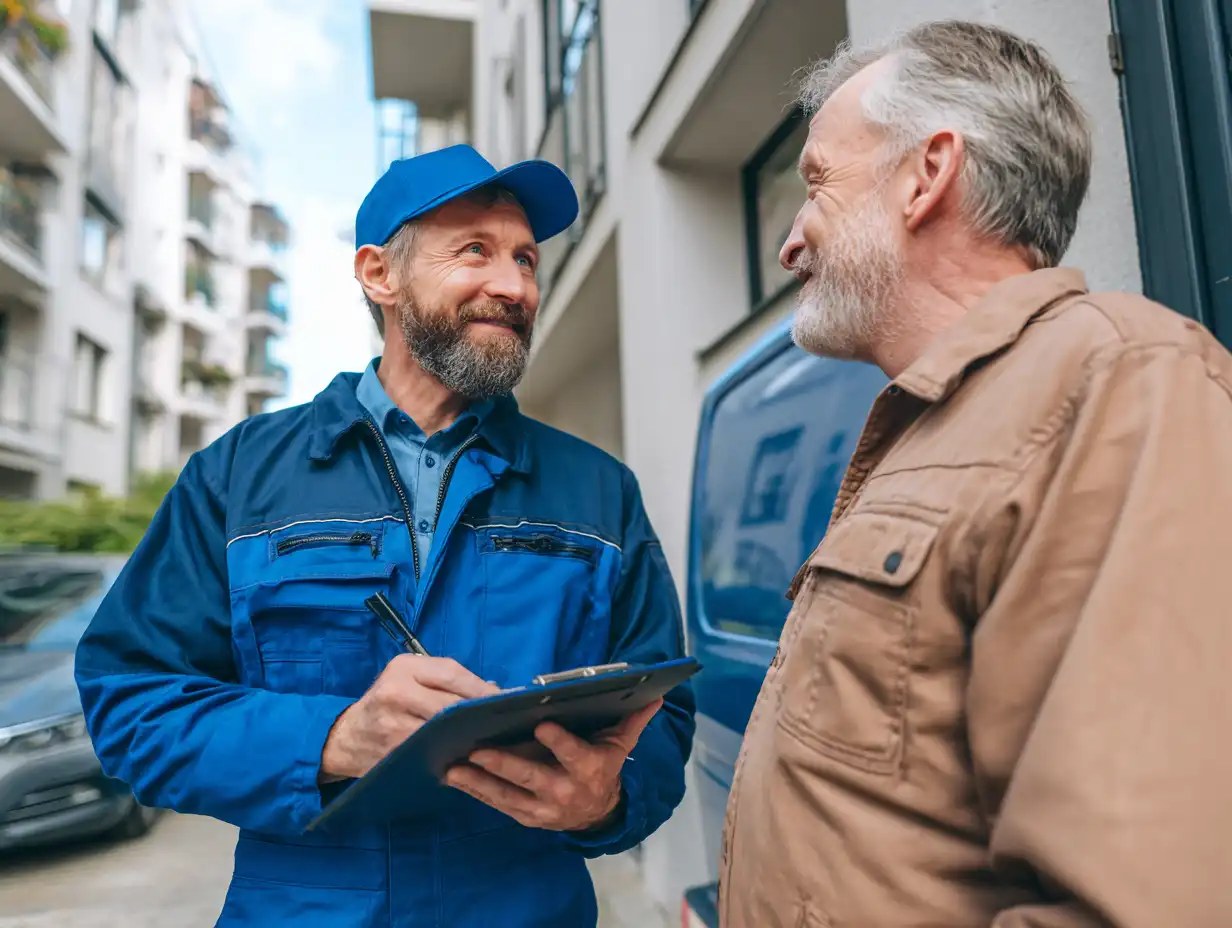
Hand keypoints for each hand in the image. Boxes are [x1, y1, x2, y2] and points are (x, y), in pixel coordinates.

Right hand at [320, 655, 497, 780]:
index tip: (507, 701)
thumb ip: (447, 681)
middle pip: (450, 703)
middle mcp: (396, 690)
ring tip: (490, 740)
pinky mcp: (391, 750)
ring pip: (441, 730)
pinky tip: (466, 757)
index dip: (482, 689)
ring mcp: (392, 722)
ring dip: (468, 737)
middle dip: (479, 714)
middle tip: (504, 724)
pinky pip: (429, 752)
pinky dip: (450, 754)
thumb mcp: (411, 680)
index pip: (452, 674)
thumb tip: (496, 690)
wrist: (346, 737)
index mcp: (405, 667)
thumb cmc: (387, 703)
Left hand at [444, 698, 662, 831]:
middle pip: (532, 776)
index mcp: (589, 768)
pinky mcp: (526, 817)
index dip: (559, 742)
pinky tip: (455, 778)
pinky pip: (498, 804)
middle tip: (478, 750)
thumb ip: (633, 720)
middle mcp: (565, 791)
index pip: (574, 754)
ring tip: (453, 768)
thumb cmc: (604, 767)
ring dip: (479, 781)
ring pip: (508, 794)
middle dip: (504, 764)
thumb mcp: (621, 744)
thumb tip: (656, 695)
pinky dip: (476, 792)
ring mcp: (543, 808)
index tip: (541, 724)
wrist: (599, 813)